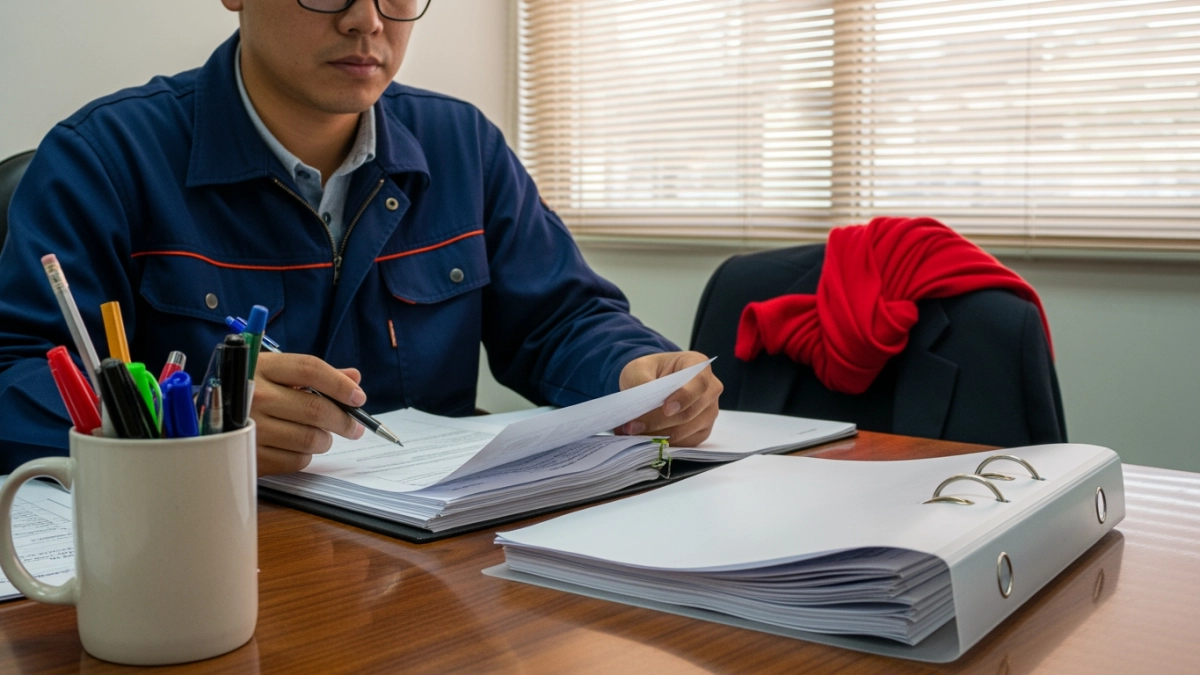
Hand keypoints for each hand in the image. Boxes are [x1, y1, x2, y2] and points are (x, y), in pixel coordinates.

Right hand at [250, 352, 366, 474]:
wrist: (200, 420)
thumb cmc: (248, 392)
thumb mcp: (275, 373)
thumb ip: (314, 375)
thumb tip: (354, 377)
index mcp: (261, 367)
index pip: (310, 369)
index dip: (340, 384)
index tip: (358, 397)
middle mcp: (253, 395)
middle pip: (316, 408)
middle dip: (344, 420)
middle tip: (355, 426)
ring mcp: (250, 427)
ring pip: (311, 438)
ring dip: (325, 439)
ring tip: (320, 435)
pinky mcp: (249, 456)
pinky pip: (297, 460)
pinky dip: (306, 455)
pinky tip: (298, 447)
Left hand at [615, 351, 721, 446]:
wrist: (651, 383)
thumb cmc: (649, 372)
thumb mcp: (638, 369)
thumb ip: (640, 382)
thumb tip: (642, 406)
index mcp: (698, 365)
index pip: (699, 383)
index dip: (684, 397)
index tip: (666, 408)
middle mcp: (710, 389)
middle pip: (690, 412)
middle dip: (659, 422)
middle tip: (632, 426)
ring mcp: (709, 411)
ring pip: (687, 430)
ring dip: (658, 435)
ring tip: (633, 432)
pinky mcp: (703, 430)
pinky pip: (686, 442)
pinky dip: (665, 443)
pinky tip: (645, 438)